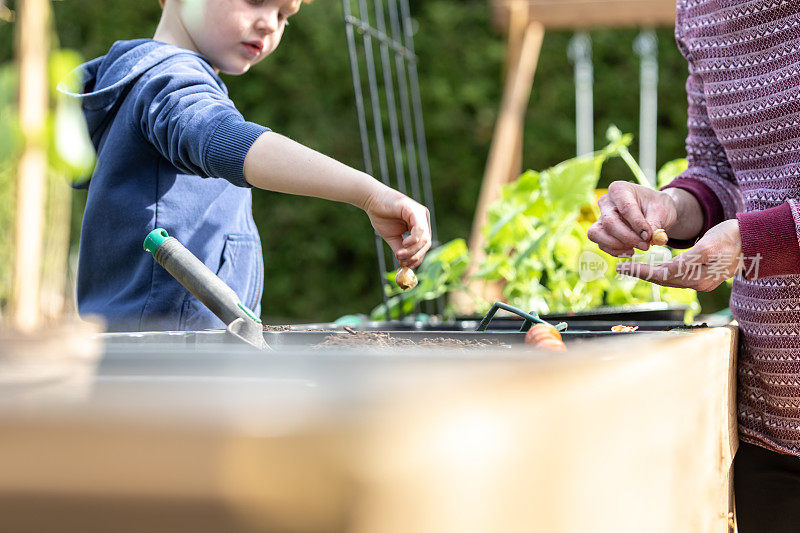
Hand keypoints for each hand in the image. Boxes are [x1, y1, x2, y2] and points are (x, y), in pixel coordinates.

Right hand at [363, 186, 431, 267]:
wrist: (371, 200)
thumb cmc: (381, 216)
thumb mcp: (393, 237)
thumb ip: (400, 249)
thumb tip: (404, 264)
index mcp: (420, 225)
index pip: (424, 245)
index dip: (417, 258)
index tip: (406, 266)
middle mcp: (423, 218)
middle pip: (427, 243)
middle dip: (415, 256)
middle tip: (402, 261)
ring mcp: (421, 214)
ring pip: (424, 239)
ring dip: (412, 251)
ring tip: (399, 254)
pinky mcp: (415, 211)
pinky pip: (420, 230)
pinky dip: (413, 240)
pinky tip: (404, 244)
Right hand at [588, 181, 680, 256]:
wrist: (653, 211)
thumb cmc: (655, 206)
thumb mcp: (661, 211)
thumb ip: (655, 224)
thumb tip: (651, 239)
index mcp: (619, 189)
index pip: (625, 208)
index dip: (637, 224)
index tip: (649, 236)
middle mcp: (606, 202)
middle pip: (609, 222)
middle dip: (627, 237)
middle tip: (645, 246)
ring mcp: (600, 217)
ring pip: (597, 234)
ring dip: (617, 245)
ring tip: (635, 248)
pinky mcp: (600, 232)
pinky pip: (601, 244)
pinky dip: (616, 251)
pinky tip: (631, 250)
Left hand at [615, 219, 741, 290]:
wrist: (752, 239)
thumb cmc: (731, 236)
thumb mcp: (708, 245)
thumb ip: (687, 261)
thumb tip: (667, 272)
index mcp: (700, 276)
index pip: (664, 275)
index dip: (642, 272)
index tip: (625, 267)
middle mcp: (700, 283)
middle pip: (664, 280)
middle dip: (641, 274)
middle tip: (620, 268)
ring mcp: (703, 282)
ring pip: (669, 279)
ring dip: (648, 274)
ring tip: (630, 268)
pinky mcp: (703, 276)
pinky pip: (677, 276)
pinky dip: (661, 272)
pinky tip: (649, 268)